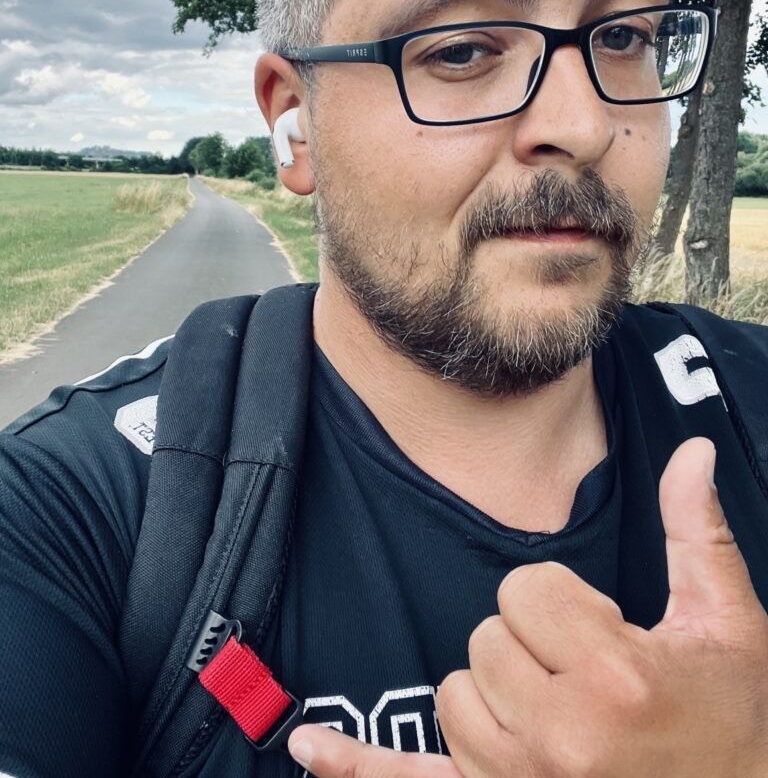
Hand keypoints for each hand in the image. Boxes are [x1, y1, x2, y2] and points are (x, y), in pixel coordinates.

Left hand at [287, 437, 767, 777]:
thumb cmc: (734, 721)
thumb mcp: (728, 623)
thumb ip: (698, 532)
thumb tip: (688, 450)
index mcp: (616, 679)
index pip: (524, 590)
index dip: (562, 601)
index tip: (604, 631)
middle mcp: (561, 741)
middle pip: (484, 639)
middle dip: (533, 647)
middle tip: (592, 680)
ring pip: (453, 697)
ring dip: (497, 697)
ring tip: (567, 719)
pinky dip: (359, 768)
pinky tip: (310, 748)